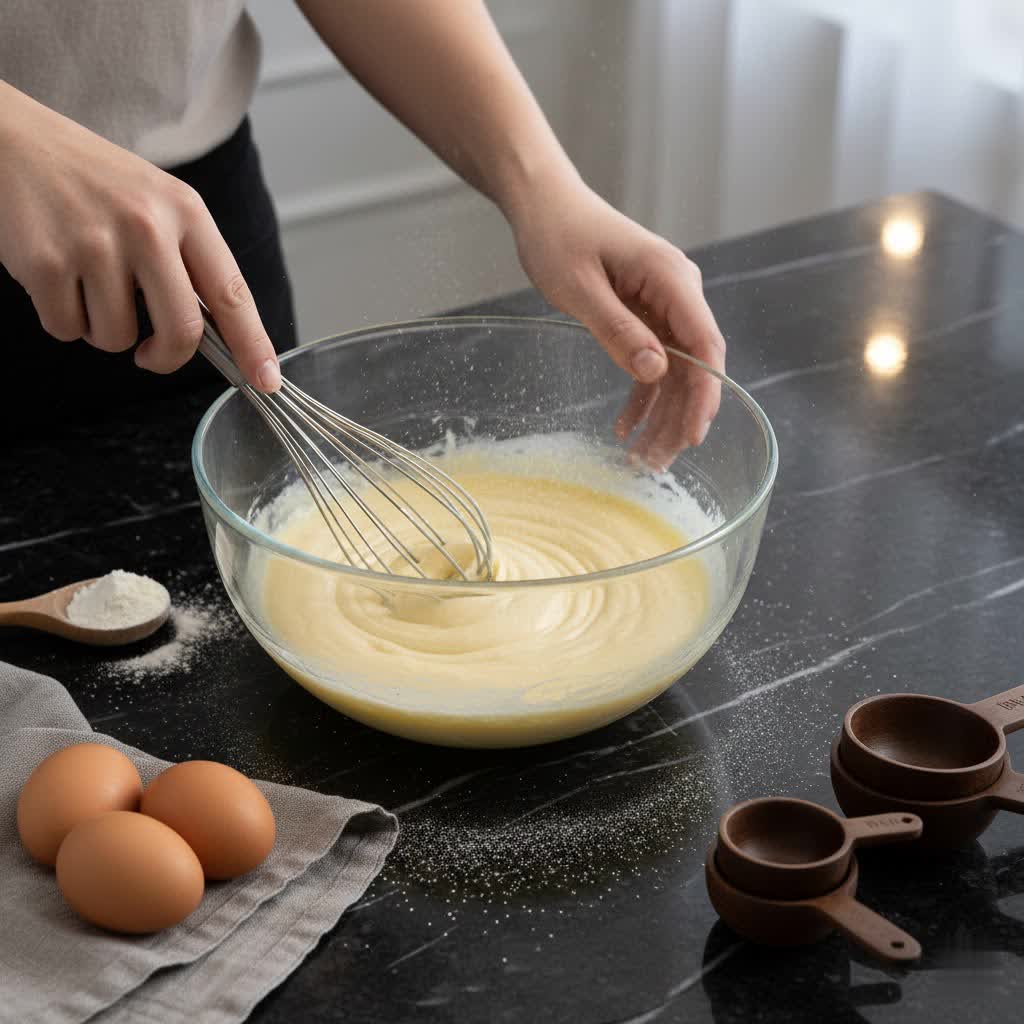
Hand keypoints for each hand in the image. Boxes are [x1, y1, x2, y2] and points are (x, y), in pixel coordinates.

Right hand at [0, 83, 279, 390]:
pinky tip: (57, 276)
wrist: (12, 139)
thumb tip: (218, 336)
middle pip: (181, 333)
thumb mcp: (157, 202)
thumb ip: (188, 260)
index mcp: (185, 211)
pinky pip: (67, 329)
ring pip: (116, 338)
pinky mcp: (45, 262)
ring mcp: (94, 244)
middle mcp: (146, 226)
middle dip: (166, 358)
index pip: (231, 292)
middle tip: (149, 353)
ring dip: (102, 329)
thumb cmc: (92, 182)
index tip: (267, 380)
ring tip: (87, 282)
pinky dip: (63, 318)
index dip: (253, 344)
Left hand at [509, 176, 724, 469]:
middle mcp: (678, 291)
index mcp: (671, 278)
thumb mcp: (579, 287)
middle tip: (657, 463)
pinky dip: (641, 395)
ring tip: (643, 458)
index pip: (705, 344)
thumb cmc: (557, 235)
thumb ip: (617, 330)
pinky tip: (625, 426)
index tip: (693, 435)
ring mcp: (664, 303)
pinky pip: (653, 361)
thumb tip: (656, 372)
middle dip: (679, 417)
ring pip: (675, 370)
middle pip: (694, 365)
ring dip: (662, 415)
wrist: (544, 204)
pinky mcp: (646, 312)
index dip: (705, 395)